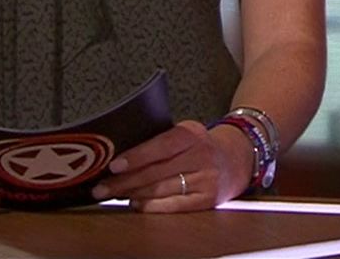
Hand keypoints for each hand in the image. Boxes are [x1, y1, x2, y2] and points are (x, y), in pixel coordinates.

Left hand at [91, 120, 251, 211]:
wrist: (236, 158)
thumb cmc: (200, 146)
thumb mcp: (184, 133)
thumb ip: (159, 141)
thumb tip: (120, 156)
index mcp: (191, 134)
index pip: (159, 146)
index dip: (135, 157)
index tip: (114, 165)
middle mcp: (200, 155)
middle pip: (155, 172)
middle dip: (124, 181)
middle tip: (102, 187)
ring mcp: (205, 179)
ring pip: (161, 190)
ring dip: (133, 194)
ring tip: (114, 195)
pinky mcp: (207, 199)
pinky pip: (173, 205)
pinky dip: (151, 206)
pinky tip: (136, 204)